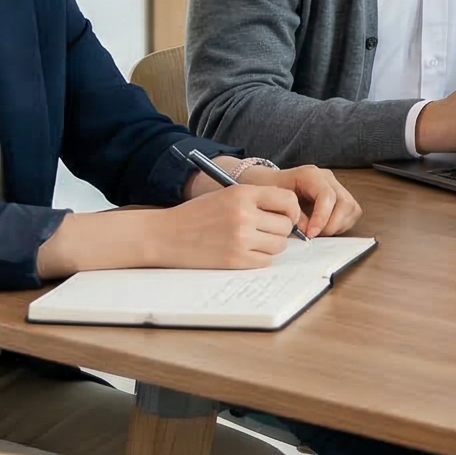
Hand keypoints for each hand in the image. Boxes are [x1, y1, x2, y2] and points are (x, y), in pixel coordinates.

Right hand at [148, 182, 302, 268]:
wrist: (164, 235)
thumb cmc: (194, 215)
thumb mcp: (225, 196)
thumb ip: (255, 199)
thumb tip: (287, 211)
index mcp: (242, 194)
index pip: (287, 200)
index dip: (291, 210)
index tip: (286, 216)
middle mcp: (244, 215)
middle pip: (285, 226)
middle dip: (280, 230)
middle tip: (266, 231)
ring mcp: (240, 239)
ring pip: (278, 245)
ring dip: (271, 245)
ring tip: (254, 242)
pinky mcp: (235, 260)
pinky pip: (265, 261)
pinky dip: (260, 258)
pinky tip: (246, 252)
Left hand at [235, 163, 360, 237]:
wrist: (270, 184)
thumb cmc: (270, 190)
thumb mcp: (275, 201)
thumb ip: (292, 214)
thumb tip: (308, 230)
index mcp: (310, 175)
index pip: (327, 196)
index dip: (321, 218)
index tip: (310, 235)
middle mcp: (327, 178)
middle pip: (344, 202)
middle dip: (331, 224)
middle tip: (314, 236)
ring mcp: (336, 186)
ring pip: (351, 208)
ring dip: (338, 225)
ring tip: (318, 232)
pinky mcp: (340, 196)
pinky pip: (352, 213)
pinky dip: (341, 225)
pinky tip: (324, 229)